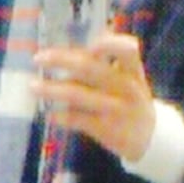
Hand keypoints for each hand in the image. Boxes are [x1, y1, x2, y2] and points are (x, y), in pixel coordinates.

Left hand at [31, 31, 155, 162]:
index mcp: (133, 72)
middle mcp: (125, 88)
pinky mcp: (106, 129)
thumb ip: (108, 63)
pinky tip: (50, 115)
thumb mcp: (130, 79)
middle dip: (61, 60)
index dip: (108, 44)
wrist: (150, 138)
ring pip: (77, 95)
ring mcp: (115, 110)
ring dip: (52, 89)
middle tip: (38, 58)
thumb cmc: (132, 101)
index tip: (90, 44)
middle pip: (90, 68)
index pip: (127, 51)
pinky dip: (61, 117)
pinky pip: (77, 120)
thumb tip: (75, 50)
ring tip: (32, 86)